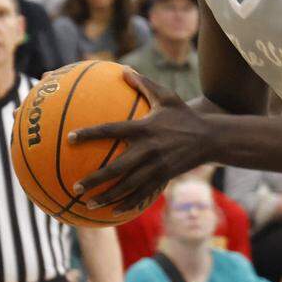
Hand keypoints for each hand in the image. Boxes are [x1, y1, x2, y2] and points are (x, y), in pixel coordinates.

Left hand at [70, 70, 209, 213]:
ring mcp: (157, 166)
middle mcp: (149, 149)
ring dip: (108, 197)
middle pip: (117, 168)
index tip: (70, 138)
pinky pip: (144, 194)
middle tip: (76, 187)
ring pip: (128, 186)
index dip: (91, 133)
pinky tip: (113, 212)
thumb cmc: (184, 115)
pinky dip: (128, 204)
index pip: (112, 130)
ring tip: (89, 204)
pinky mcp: (164, 178)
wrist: (210, 138)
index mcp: (145, 128)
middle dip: (95, 179)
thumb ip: (144, 84)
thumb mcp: (167, 96)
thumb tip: (123, 69)